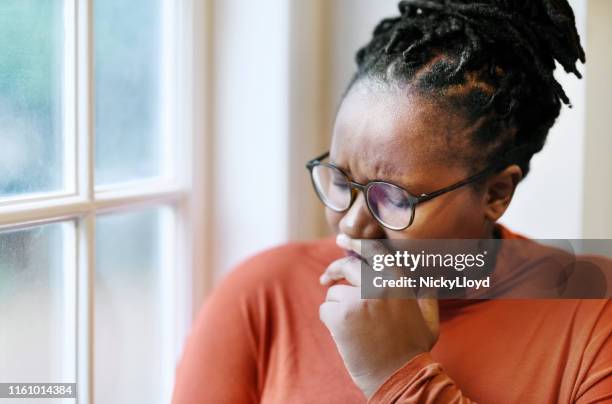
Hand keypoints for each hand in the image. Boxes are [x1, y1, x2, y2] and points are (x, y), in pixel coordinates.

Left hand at [319, 234, 439, 398]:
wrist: (398, 376)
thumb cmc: (414, 350)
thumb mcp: (428, 319)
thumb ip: (426, 296)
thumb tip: (428, 281)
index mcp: (399, 280)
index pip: (373, 250)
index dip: (356, 242)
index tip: (342, 239)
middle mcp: (379, 284)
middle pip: (346, 265)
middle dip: (333, 271)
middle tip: (325, 279)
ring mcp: (359, 299)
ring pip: (334, 293)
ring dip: (338, 308)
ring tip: (355, 329)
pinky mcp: (342, 315)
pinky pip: (325, 309)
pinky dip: (330, 322)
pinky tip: (346, 335)